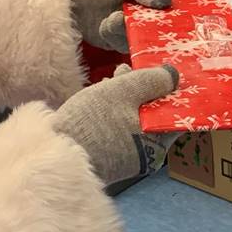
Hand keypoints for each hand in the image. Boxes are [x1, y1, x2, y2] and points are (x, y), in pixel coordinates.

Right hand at [50, 64, 179, 183]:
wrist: (57, 156)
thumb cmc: (94, 123)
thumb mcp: (124, 91)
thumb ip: (151, 81)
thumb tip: (174, 76)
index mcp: (159, 142)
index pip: (174, 113)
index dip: (167, 89)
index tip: (156, 72)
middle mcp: (149, 155)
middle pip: (152, 115)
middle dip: (140, 90)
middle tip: (124, 70)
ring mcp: (129, 160)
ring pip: (133, 123)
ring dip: (124, 100)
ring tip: (106, 81)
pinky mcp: (109, 161)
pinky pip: (119, 133)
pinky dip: (112, 116)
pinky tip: (97, 102)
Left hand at [72, 0, 198, 51]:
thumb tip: (165, 0)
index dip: (205, 9)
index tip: (214, 24)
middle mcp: (158, 8)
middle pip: (180, 26)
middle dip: (183, 37)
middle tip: (184, 46)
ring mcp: (144, 27)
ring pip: (158, 41)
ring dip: (150, 43)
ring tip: (129, 30)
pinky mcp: (128, 42)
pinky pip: (134, 50)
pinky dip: (125, 46)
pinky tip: (113, 32)